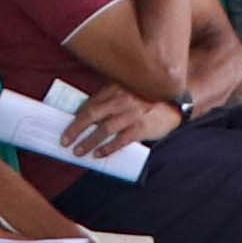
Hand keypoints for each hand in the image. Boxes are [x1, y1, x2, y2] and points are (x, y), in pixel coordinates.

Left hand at [58, 89, 178, 161]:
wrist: (177, 103)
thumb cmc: (149, 98)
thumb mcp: (128, 91)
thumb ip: (110, 99)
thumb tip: (87, 113)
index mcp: (115, 89)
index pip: (90, 103)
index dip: (76, 117)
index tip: (66, 126)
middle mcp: (121, 100)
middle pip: (91, 114)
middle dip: (75, 129)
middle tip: (64, 140)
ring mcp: (132, 114)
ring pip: (104, 129)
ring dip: (88, 142)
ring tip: (78, 151)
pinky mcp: (142, 127)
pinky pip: (121, 140)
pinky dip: (108, 148)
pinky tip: (99, 154)